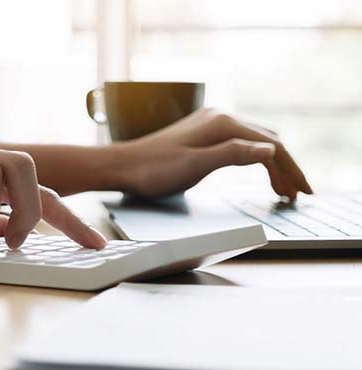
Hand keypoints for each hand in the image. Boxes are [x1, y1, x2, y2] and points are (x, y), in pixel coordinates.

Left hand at [107, 108, 312, 198]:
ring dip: (272, 165)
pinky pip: (239, 143)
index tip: (304, 192)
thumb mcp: (195, 166)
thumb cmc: (154, 170)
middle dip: (286, 168)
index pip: (271, 145)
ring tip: (282, 190)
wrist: (122, 166)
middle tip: (298, 195)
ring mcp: (210, 123)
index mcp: (222, 123)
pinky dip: (254, 159)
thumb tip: (270, 150)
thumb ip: (232, 155)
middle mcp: (219, 117)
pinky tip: (258, 172)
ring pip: (254, 142)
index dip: (292, 170)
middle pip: (267, 141)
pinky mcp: (202, 133)